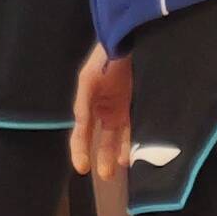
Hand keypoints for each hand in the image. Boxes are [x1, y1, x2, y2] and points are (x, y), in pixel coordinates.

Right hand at [70, 48, 133, 178]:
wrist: (127, 39)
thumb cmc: (105, 57)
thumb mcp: (89, 80)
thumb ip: (85, 103)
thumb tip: (79, 122)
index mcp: (87, 102)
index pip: (82, 131)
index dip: (80, 149)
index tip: (81, 168)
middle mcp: (103, 108)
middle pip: (101, 137)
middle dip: (102, 156)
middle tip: (105, 176)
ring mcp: (121, 107)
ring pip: (119, 135)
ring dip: (120, 151)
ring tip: (121, 166)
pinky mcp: (136, 104)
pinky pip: (135, 126)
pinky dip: (136, 140)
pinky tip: (138, 152)